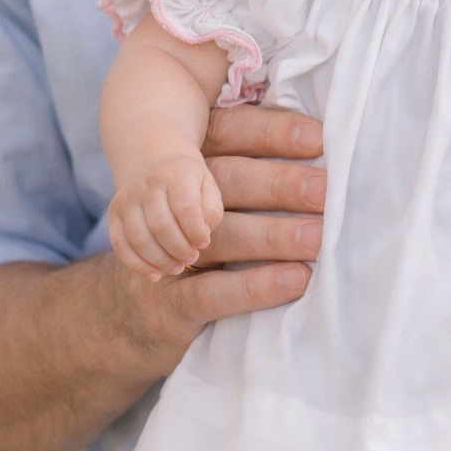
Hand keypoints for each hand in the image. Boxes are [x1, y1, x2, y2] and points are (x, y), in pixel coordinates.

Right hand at [107, 104, 326, 378]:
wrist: (120, 317)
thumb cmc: (196, 248)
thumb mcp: (211, 200)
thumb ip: (255, 172)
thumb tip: (330, 151)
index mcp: (188, 165)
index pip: (226, 135)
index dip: (270, 132)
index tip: (319, 137)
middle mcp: (170, 202)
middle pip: (223, 182)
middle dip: (278, 183)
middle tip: (326, 191)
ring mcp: (167, 254)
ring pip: (219, 237)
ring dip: (273, 235)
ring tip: (319, 237)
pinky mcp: (167, 305)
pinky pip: (209, 292)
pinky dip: (254, 286)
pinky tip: (295, 281)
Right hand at [109, 153, 222, 280]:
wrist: (154, 159)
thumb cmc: (189, 182)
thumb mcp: (208, 187)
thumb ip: (211, 211)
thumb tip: (201, 238)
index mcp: (175, 174)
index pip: (184, 207)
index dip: (195, 231)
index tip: (204, 243)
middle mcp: (146, 184)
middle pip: (160, 226)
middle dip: (179, 249)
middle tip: (192, 257)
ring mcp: (126, 199)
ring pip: (138, 238)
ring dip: (159, 260)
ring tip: (177, 267)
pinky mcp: (113, 213)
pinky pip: (119, 244)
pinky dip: (136, 264)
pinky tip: (155, 275)